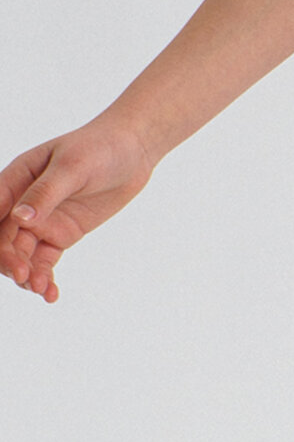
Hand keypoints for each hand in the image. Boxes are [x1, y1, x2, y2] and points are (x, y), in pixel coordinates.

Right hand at [0, 120, 153, 302]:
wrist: (133, 152)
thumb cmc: (100, 148)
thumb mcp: (73, 166)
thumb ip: (46, 192)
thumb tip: (20, 218)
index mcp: (16, 177)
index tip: (2, 254)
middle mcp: (22, 203)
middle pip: (3, 238)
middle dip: (8, 258)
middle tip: (23, 274)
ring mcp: (41, 222)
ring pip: (21, 255)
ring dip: (25, 274)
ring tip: (40, 288)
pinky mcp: (60, 235)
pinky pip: (44, 262)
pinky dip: (44, 278)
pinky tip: (50, 293)